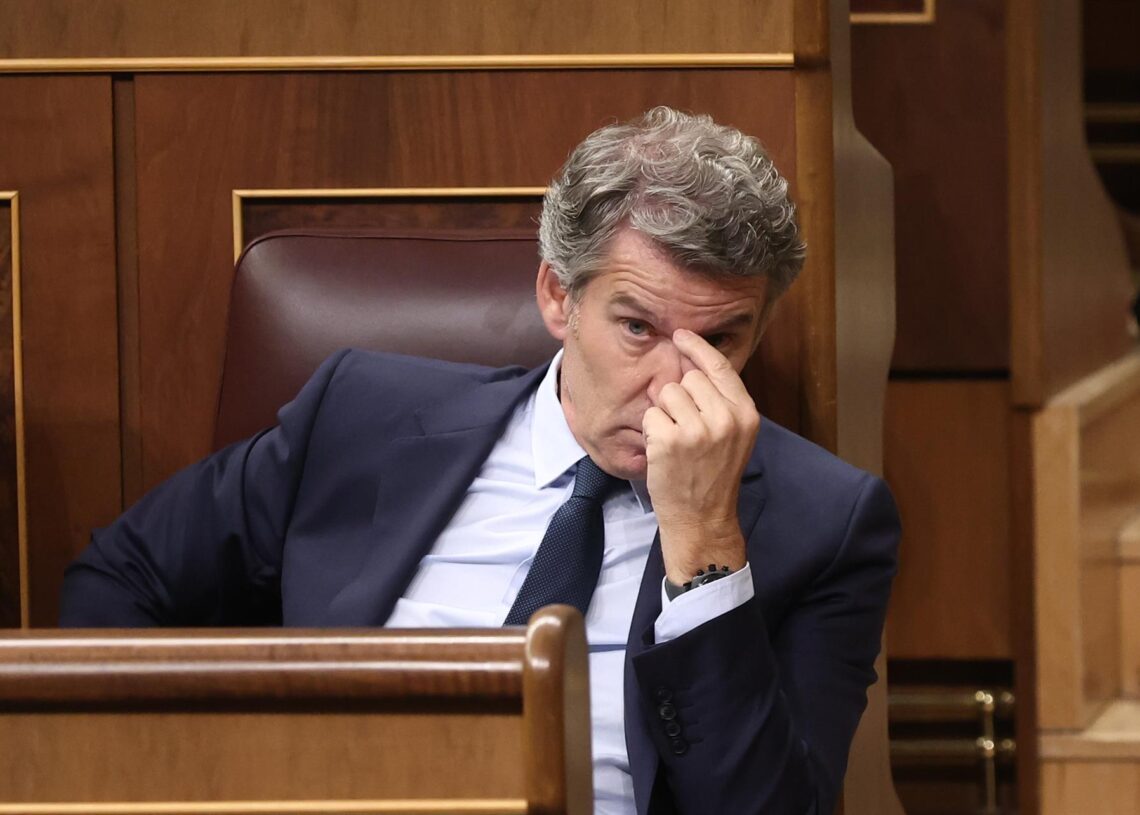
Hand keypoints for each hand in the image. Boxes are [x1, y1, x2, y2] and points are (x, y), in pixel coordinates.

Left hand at [642, 329, 759, 583]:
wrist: (703, 518)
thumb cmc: (713, 476)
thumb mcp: (734, 436)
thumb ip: (721, 401)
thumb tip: (693, 363)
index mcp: (745, 414)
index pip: (719, 366)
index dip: (696, 347)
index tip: (680, 335)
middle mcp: (726, 418)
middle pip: (688, 379)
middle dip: (680, 398)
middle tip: (686, 430)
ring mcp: (698, 430)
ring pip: (667, 394)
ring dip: (664, 414)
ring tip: (676, 442)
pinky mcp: (671, 441)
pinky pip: (651, 415)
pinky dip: (652, 431)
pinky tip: (664, 452)